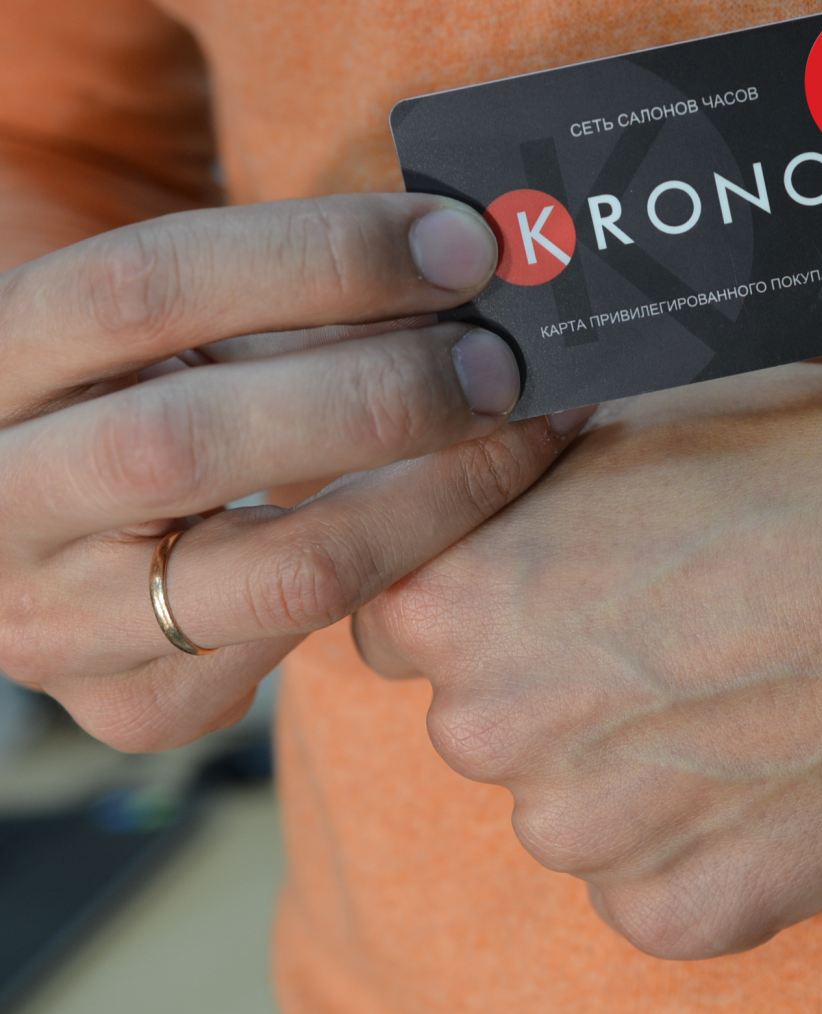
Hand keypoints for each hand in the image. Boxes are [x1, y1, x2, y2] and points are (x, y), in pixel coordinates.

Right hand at [0, 193, 588, 751]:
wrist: (34, 537)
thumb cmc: (136, 398)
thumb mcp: (165, 336)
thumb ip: (280, 302)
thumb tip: (463, 261)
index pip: (144, 288)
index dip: (319, 258)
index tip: (458, 245)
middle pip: (196, 443)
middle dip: (383, 393)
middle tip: (502, 362)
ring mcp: (54, 624)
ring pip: (288, 574)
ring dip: (435, 498)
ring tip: (520, 435)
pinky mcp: (135, 707)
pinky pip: (308, 647)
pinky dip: (409, 571)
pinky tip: (470, 524)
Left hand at [353, 360, 821, 958]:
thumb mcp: (648, 408)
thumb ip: (522, 468)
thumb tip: (470, 470)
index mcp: (468, 600)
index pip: (398, 618)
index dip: (487, 587)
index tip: (566, 574)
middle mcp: (503, 731)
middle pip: (482, 718)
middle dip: (553, 679)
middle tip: (679, 626)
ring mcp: (599, 835)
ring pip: (569, 808)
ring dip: (629, 765)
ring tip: (745, 689)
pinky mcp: (695, 910)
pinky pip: (648, 886)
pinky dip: (700, 838)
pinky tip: (776, 761)